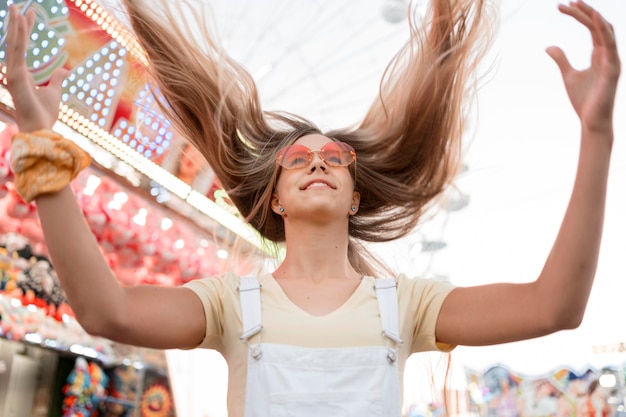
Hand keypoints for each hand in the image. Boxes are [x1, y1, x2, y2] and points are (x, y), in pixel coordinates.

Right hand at [4, 5, 68, 131]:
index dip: (25, 31)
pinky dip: (18, 36)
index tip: (31, 15)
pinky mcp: (16, 75)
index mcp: (22, 75)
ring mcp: (13, 73)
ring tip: (17, 8)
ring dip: (15, 26)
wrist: (41, 128)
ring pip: (14, 44)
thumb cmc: (45, 115)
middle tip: (20, 6)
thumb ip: (56, 80)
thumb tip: (64, 71)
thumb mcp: (54, 92)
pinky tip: (20, 22)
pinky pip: (17, 51)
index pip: (22, 47)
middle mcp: (14, 72)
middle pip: (16, 43)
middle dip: (17, 24)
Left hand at [547, 1, 620, 134]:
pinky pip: (610, 45)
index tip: (562, 6)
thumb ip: (561, 59)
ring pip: (606, 31)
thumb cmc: (584, 99)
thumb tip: (548, 46)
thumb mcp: (568, 75)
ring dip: (592, 17)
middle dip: (584, 11)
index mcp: (600, 53)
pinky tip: (594, 18)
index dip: (579, 15)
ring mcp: (612, 60)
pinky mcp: (612, 69)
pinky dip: (603, 30)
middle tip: (568, 2)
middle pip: (599, 25)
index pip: (591, 27)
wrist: (591, 120)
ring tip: (578, 5)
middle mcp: (608, 53)